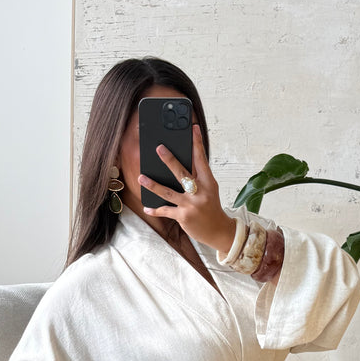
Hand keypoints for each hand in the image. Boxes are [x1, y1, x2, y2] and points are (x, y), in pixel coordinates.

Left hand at [139, 124, 235, 253]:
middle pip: (182, 173)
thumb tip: (178, 165)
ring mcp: (191, 205)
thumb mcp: (209, 190)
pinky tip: (147, 207)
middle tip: (159, 148)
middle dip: (170, 160)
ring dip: (153, 185)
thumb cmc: (211, 208)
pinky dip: (156, 209)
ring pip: (168, 192)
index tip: (193, 129)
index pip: (202, 159)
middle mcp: (200, 192)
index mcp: (208, 182)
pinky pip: (166, 210)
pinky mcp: (184, 216)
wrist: (218, 231)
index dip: (197, 143)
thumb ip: (197, 178)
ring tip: (141, 178)